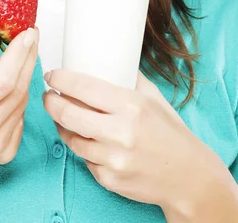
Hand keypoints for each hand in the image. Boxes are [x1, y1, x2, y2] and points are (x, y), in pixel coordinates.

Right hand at [0, 0, 39, 172]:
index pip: (2, 80)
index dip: (19, 54)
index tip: (27, 32)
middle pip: (18, 89)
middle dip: (29, 57)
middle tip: (32, 35)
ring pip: (23, 102)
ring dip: (25, 75)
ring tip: (21, 55)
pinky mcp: (4, 154)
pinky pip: (22, 117)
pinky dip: (20, 97)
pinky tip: (12, 85)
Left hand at [42, 69, 224, 212]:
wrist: (189, 176)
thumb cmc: (170, 132)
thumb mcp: (153, 97)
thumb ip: (128, 79)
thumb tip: (106, 58)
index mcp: (131, 105)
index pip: (83, 87)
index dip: (61, 79)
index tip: (52, 75)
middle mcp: (120, 132)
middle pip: (68, 114)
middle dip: (51, 102)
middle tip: (48, 95)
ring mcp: (113, 159)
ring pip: (71, 138)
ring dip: (61, 125)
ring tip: (60, 114)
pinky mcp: (110, 180)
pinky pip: (84, 159)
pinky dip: (81, 147)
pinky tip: (84, 138)